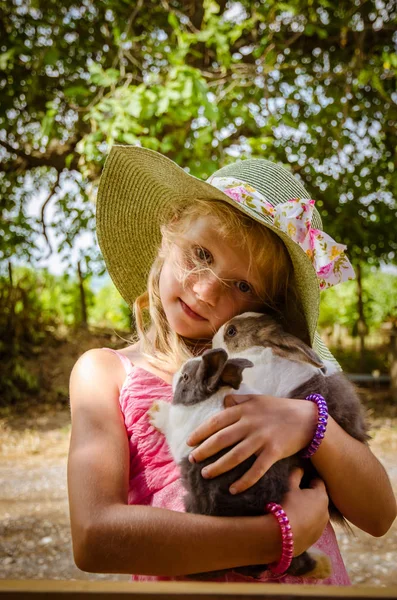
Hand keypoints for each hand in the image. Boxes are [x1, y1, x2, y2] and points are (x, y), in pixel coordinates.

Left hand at [187, 394, 316, 493]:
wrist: (308, 418)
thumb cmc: (280, 409)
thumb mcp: (258, 398)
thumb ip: (239, 400)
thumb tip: (223, 402)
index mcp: (245, 410)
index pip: (216, 421)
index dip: (200, 432)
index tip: (189, 442)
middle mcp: (251, 423)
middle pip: (221, 439)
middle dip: (204, 450)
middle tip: (192, 460)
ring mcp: (262, 438)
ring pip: (235, 456)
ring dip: (218, 467)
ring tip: (206, 474)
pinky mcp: (274, 452)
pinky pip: (256, 470)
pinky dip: (244, 481)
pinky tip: (232, 489)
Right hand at [282, 468, 328, 555]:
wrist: (283, 535)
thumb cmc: (288, 506)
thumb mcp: (290, 487)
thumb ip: (296, 475)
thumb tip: (300, 468)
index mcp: (321, 496)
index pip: (319, 481)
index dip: (309, 479)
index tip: (301, 480)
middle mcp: (326, 511)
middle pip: (319, 498)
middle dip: (310, 496)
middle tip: (296, 495)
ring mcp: (322, 527)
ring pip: (317, 513)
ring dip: (310, 510)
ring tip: (295, 510)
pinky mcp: (316, 538)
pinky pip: (313, 526)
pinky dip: (307, 523)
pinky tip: (296, 523)